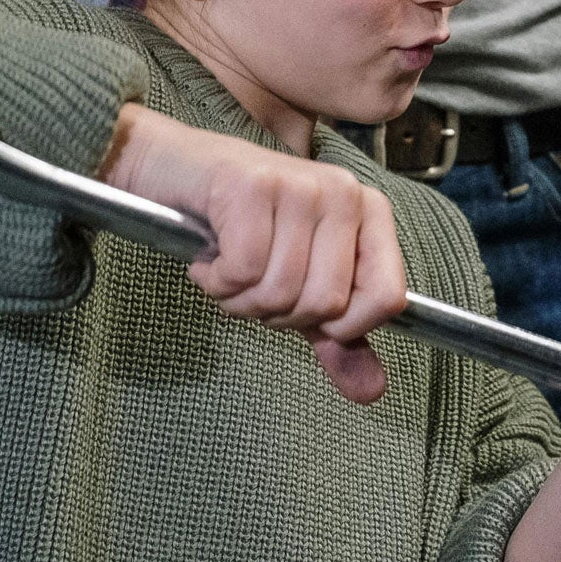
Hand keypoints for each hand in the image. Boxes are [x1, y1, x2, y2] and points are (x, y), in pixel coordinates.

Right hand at [100, 104, 403, 402]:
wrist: (173, 170)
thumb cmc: (240, 226)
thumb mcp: (299, 285)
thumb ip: (338, 337)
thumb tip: (372, 391)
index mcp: (369, 213)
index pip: (387, 298)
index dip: (342, 327)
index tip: (304, 311)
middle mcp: (344, 193)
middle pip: (326, 303)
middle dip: (278, 313)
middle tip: (252, 282)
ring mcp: (301, 184)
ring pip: (282, 290)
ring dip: (241, 298)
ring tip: (229, 269)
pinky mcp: (253, 185)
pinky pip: (243, 271)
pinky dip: (217, 281)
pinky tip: (210, 258)